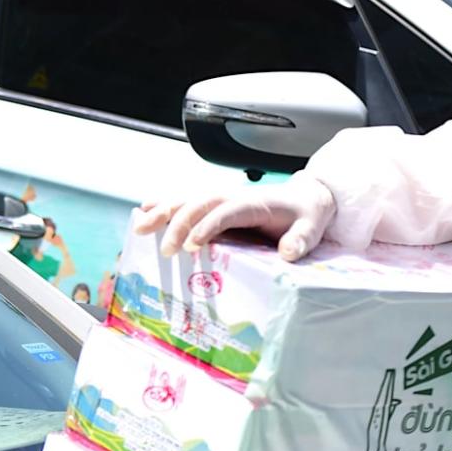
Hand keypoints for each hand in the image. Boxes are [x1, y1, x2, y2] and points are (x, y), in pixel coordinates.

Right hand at [132, 177, 336, 261]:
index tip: (192, 245)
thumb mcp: (312, 226)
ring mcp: (222, 200)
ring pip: (187, 201)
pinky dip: (165, 205)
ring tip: (139, 228)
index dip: (208, 226)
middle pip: (199, 204)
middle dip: (178, 224)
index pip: (226, 212)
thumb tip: (289, 252)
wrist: (307, 198)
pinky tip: (144, 211)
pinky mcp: (216, 207)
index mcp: (254, 204)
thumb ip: (302, 238)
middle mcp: (233, 198)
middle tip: (166, 250)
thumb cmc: (307, 214)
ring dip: (162, 211)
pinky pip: (187, 203)